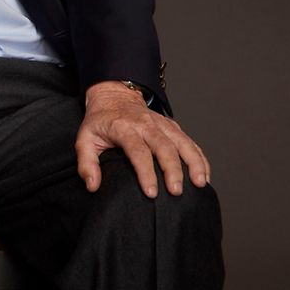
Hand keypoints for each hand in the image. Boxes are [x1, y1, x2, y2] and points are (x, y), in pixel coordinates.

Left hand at [76, 81, 210, 197]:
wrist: (114, 97)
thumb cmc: (99, 122)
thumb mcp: (84, 139)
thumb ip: (86, 163)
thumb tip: (93, 186)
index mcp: (124, 128)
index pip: (138, 151)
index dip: (145, 172)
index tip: (151, 193)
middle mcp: (146, 124)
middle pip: (164, 147)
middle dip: (172, 170)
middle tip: (176, 192)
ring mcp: (162, 124)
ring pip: (183, 143)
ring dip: (193, 163)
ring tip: (200, 183)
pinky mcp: (172, 126)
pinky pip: (190, 142)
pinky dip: (199, 158)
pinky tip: (205, 175)